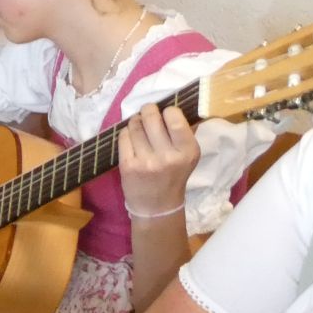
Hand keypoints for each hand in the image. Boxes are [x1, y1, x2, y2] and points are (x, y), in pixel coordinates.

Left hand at [117, 102, 199, 216]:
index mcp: (187, 151)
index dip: (167, 111)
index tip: (165, 113)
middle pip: (151, 117)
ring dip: (135, 121)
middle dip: (148, 110)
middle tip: (147, 112)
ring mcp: (145, 161)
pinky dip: (126, 133)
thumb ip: (185, 133)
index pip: (174, 118)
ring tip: (139, 124)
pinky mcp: (127, 165)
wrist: (157, 205)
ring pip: (135, 125)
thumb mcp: (189, 156)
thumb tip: (177, 107)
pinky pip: (123, 137)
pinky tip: (131, 137)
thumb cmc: (174, 176)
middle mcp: (167, 156)